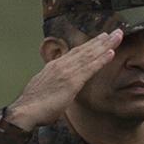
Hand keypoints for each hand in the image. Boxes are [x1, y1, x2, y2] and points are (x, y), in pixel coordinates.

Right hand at [7, 29, 125, 128]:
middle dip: (102, 40)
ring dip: (105, 45)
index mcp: (54, 66)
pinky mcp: (71, 82)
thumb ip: (56, 82)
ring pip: (89, 55)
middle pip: (85, 49)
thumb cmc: (34, 105)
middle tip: (116, 32)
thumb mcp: (46, 88)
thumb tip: (61, 85)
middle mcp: (60, 65)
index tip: (102, 38)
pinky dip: (101, 59)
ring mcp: (66, 72)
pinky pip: (89, 68)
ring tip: (117, 36)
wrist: (25, 111)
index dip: (90, 44)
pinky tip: (111, 53)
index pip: (76, 52)